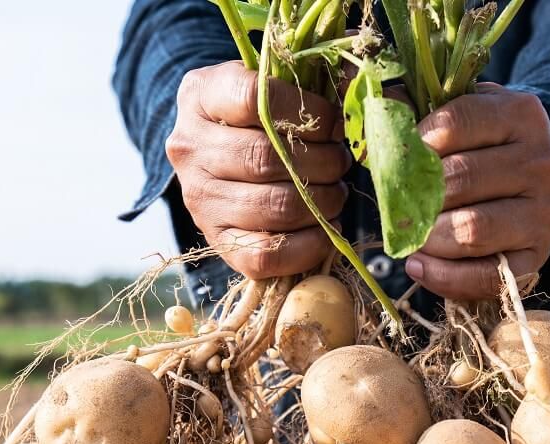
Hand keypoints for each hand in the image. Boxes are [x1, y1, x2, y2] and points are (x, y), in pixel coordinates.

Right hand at [166, 61, 351, 278]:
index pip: (257, 99)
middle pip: (267, 158)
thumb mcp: (271, 82)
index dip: (309, 114)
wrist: (217, 154)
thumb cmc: (257, 115)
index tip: (334, 124)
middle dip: (323, 163)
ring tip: (335, 193)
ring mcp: (199, 198)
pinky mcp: (217, 240)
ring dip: (322, 203)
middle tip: (340, 163)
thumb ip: (309, 82)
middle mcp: (191, 147)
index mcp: (201, 95)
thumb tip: (358, 95)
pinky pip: (266, 254)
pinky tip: (324, 229)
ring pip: (274, 207)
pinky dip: (308, 246)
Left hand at [406, 84, 549, 299]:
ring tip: (412, 235)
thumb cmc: (477, 146)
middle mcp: (542, 161)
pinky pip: (486, 276)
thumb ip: (415, 108)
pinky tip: (418, 265)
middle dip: (415, 197)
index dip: (415, 142)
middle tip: (395, 205)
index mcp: (520, 114)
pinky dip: (443, 276)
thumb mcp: (454, 115)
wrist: (524, 183)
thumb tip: (380, 111)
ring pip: (472, 230)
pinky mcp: (537, 255)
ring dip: (428, 237)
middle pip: (460, 179)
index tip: (398, 157)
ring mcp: (544, 212)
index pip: (456, 122)